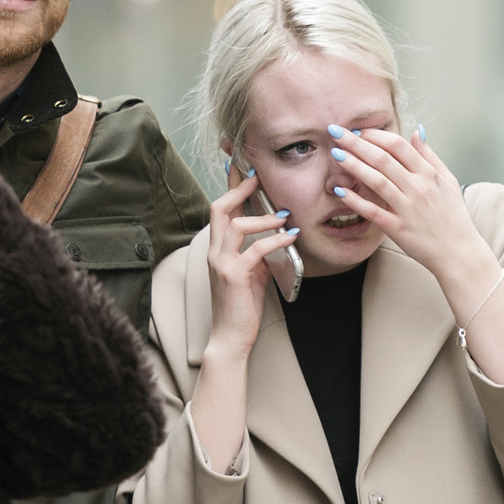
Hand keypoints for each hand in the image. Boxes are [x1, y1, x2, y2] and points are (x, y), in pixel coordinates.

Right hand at [203, 171, 297, 361]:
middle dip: (239, 188)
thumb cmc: (241, 306)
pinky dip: (274, 240)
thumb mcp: (252, 273)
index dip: (231, 186)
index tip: (243, 167)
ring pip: (236, 225)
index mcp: (217, 248)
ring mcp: (221, 263)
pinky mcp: (233, 276)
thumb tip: (278, 236)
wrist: (230, 336)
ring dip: (262, 217)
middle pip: (220, 208)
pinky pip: (254, 250)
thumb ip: (258, 252)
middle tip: (259, 176)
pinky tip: (289, 237)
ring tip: (283, 216)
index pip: (221, 210)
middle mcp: (214, 252)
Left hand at [325, 125, 487, 294]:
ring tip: (335, 154)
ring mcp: (407, 208)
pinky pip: (374, 212)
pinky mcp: (398, 229)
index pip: (398, 146)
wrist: (459, 252)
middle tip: (336, 132)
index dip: (375, 135)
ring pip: (377, 181)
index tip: (358, 130)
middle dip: (356, 143)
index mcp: (429, 174)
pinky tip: (340, 191)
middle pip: (383, 159)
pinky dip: (356, 201)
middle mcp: (418, 188)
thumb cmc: (453, 216)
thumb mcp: (448, 181)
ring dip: (354, 165)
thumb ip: (430, 156)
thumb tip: (417, 131)